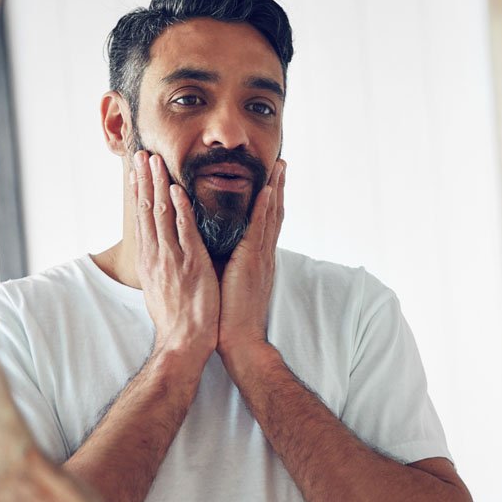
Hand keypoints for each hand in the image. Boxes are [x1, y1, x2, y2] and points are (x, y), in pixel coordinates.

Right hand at [132, 150, 219, 364]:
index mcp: (150, 259)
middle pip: (146, 210)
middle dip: (144, 180)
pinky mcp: (190, 263)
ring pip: (161, 214)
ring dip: (158, 185)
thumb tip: (162, 252)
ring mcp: (172, 258)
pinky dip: (179, 209)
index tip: (137, 171)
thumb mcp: (162, 286)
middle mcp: (156, 254)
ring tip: (155, 161)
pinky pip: (184, 231)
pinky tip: (176, 190)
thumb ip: (162, 264)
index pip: (142, 219)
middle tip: (141, 154)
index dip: (139, 192)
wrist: (183, 341)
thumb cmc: (176, 317)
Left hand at [217, 159, 285, 366]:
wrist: (239, 339)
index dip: (271, 199)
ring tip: (278, 167)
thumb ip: (230, 261)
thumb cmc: (231, 316)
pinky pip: (259, 230)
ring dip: (275, 189)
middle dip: (278, 186)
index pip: (267, 222)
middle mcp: (264, 254)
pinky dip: (264, 209)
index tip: (273, 179)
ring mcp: (261, 257)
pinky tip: (266, 191)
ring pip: (271, 215)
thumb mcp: (232, 282)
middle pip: (275, 213)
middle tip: (281, 163)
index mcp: (258, 258)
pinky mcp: (252, 262)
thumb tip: (219, 247)